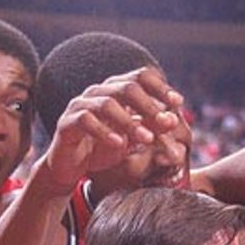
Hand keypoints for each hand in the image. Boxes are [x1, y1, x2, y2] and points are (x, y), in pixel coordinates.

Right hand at [40, 67, 183, 191]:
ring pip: (107, 104)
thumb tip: (173, 120)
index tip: (178, 102)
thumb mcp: (133, 139)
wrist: (72, 167)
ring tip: (147, 140)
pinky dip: (105, 132)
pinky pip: (86, 120)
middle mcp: (97, 92)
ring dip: (130, 122)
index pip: (140, 76)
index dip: (160, 87)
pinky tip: (119, 144)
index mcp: (115, 90)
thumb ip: (151, 129)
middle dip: (150, 106)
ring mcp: (80, 105)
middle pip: (127, 87)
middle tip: (166, 124)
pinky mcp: (66, 122)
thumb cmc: (104, 149)